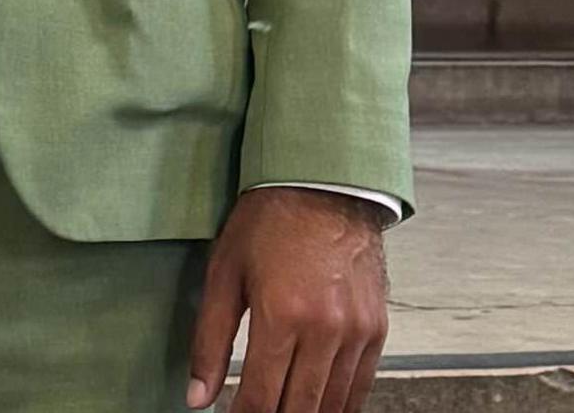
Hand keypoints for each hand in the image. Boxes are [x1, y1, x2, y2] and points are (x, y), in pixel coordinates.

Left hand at [184, 187, 388, 412]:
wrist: (325, 184)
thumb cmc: (270, 221)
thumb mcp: (224, 274)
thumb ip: (209, 341)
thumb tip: (197, 396)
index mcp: (282, 314)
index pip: (261, 398)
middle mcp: (325, 329)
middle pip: (299, 408)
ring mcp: (356, 331)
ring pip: (332, 404)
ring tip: (282, 412)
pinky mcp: (376, 328)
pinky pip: (360, 385)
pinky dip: (339, 405)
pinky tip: (319, 407)